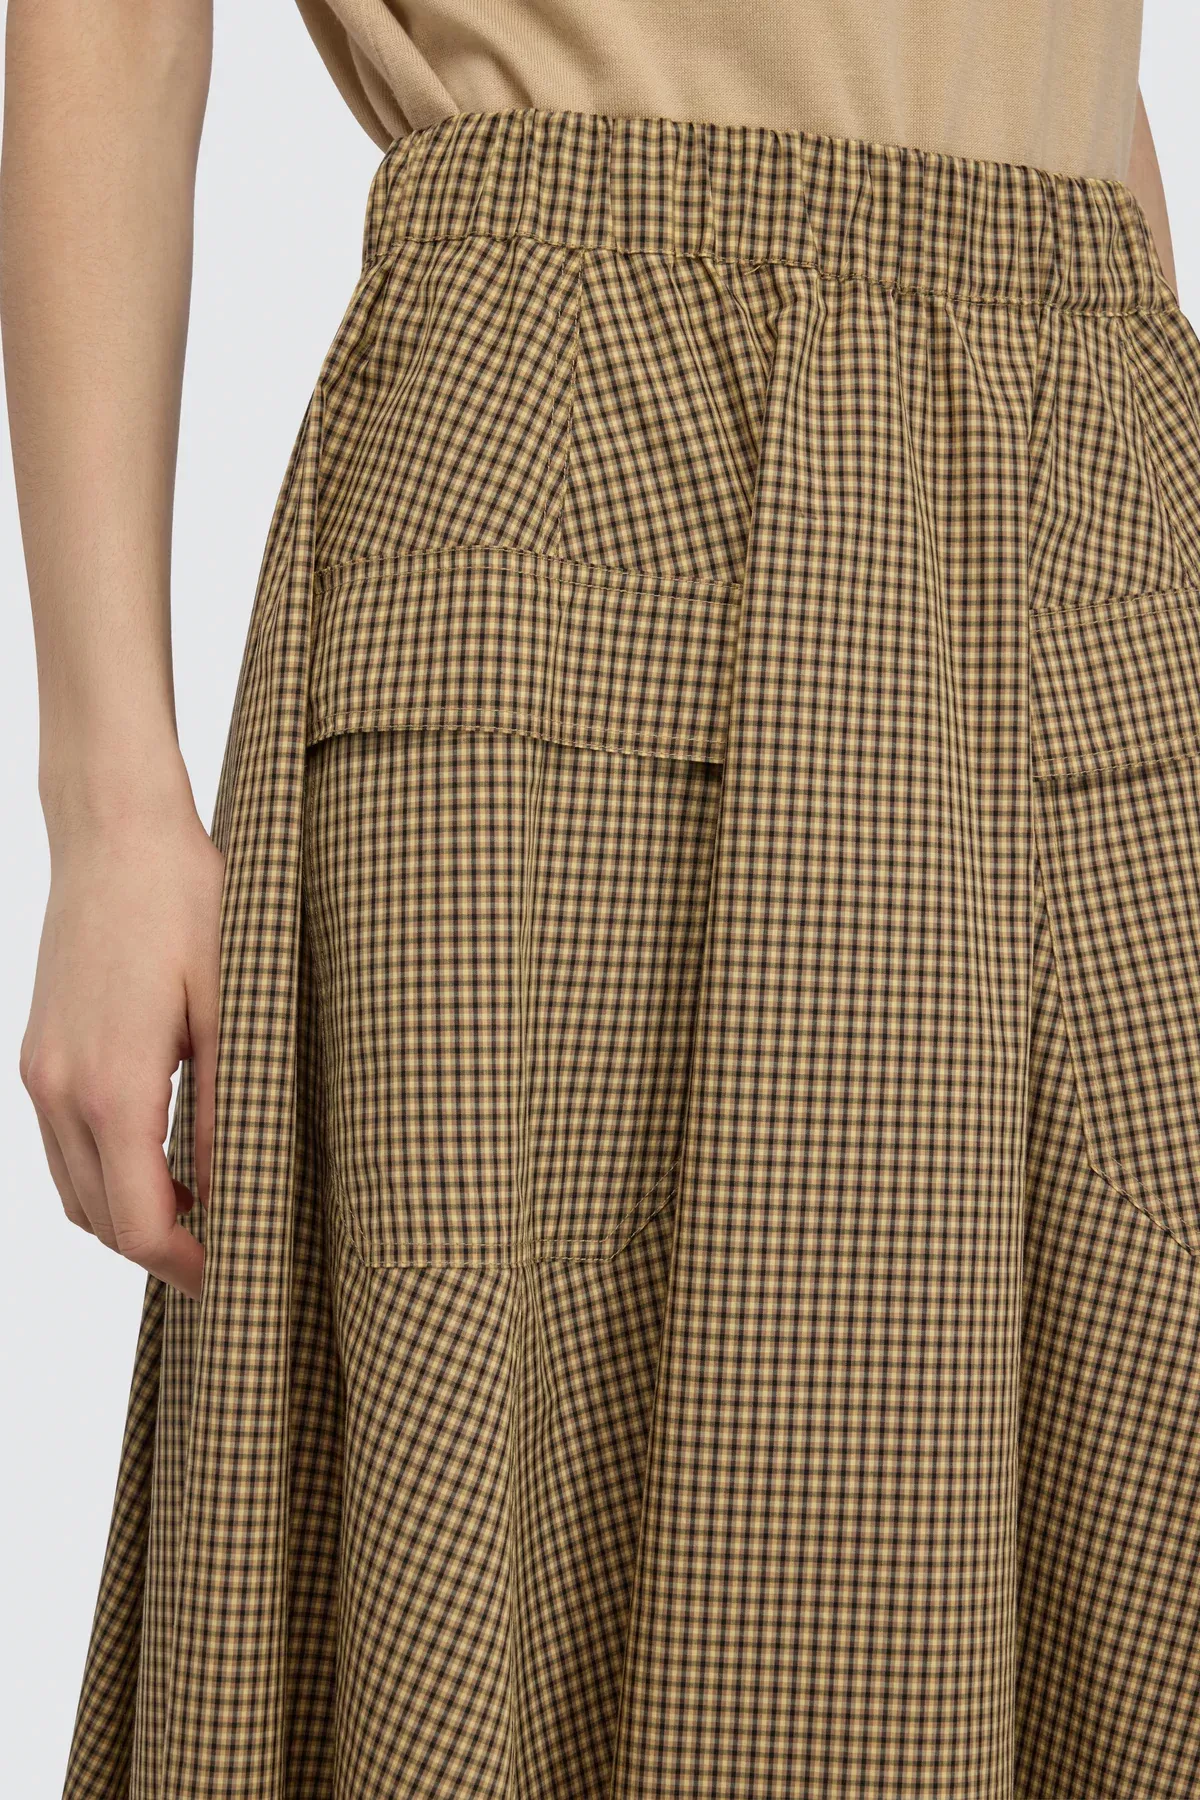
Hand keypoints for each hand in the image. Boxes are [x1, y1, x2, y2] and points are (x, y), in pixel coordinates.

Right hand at [20, 799, 223, 1299]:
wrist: (114, 833)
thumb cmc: (185, 905)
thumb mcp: (230, 1011)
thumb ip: (227, 1111)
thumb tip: (231, 1192)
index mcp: (113, 1089)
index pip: (139, 1224)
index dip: (187, 1266)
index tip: (236, 1275)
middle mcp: (60, 1091)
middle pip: (100, 1220)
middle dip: (159, 1250)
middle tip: (229, 1250)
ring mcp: (39, 1073)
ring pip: (74, 1189)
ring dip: (128, 1214)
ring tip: (200, 1210)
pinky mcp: (37, 1053)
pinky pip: (61, 1146)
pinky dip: (104, 1173)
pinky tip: (159, 1156)